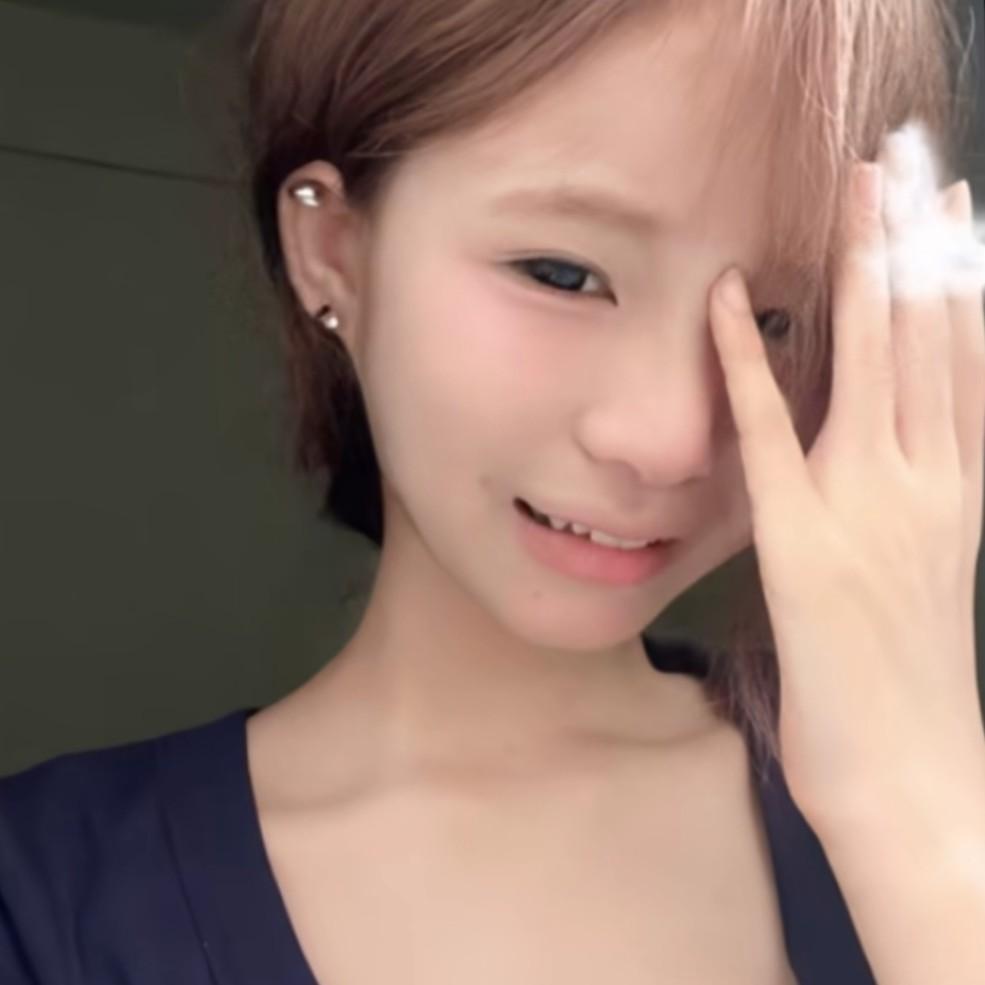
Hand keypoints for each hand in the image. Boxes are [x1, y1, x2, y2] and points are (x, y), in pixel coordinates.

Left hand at [709, 126, 984, 828]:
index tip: (950, 209)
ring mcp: (868, 507)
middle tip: (902, 160)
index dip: (960, 276)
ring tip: (855, 192)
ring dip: (862, 272)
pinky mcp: (802, 541)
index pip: (968, 357)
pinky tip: (731, 303)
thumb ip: (919, 501)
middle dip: (915, 243)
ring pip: (874, 364)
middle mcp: (929, 483)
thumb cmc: (913, 689)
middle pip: (930, 337)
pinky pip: (773, 432)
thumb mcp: (932, 576)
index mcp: (963, 491)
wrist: (916, 783)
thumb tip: (896, 446)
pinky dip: (748, 365)